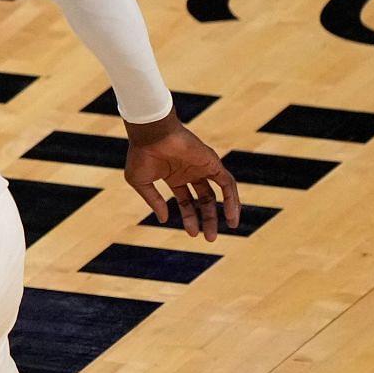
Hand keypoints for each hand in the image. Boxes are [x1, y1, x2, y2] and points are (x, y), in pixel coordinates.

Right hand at [124, 111, 240, 241]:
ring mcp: (202, 168)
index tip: (191, 233)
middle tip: (209, 238)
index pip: (185, 201)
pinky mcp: (213, 163)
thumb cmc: (141, 155)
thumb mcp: (141, 183)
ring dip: (222, 212)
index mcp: (173, 176)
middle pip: (203, 200)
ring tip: (225, 229)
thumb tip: (164, 219)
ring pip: (217, 194)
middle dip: (206, 219)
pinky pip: (228, 184)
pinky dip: (232, 200)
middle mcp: (190, 173)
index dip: (188, 217)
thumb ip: (153, 201)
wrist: (152, 134)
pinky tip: (231, 215)